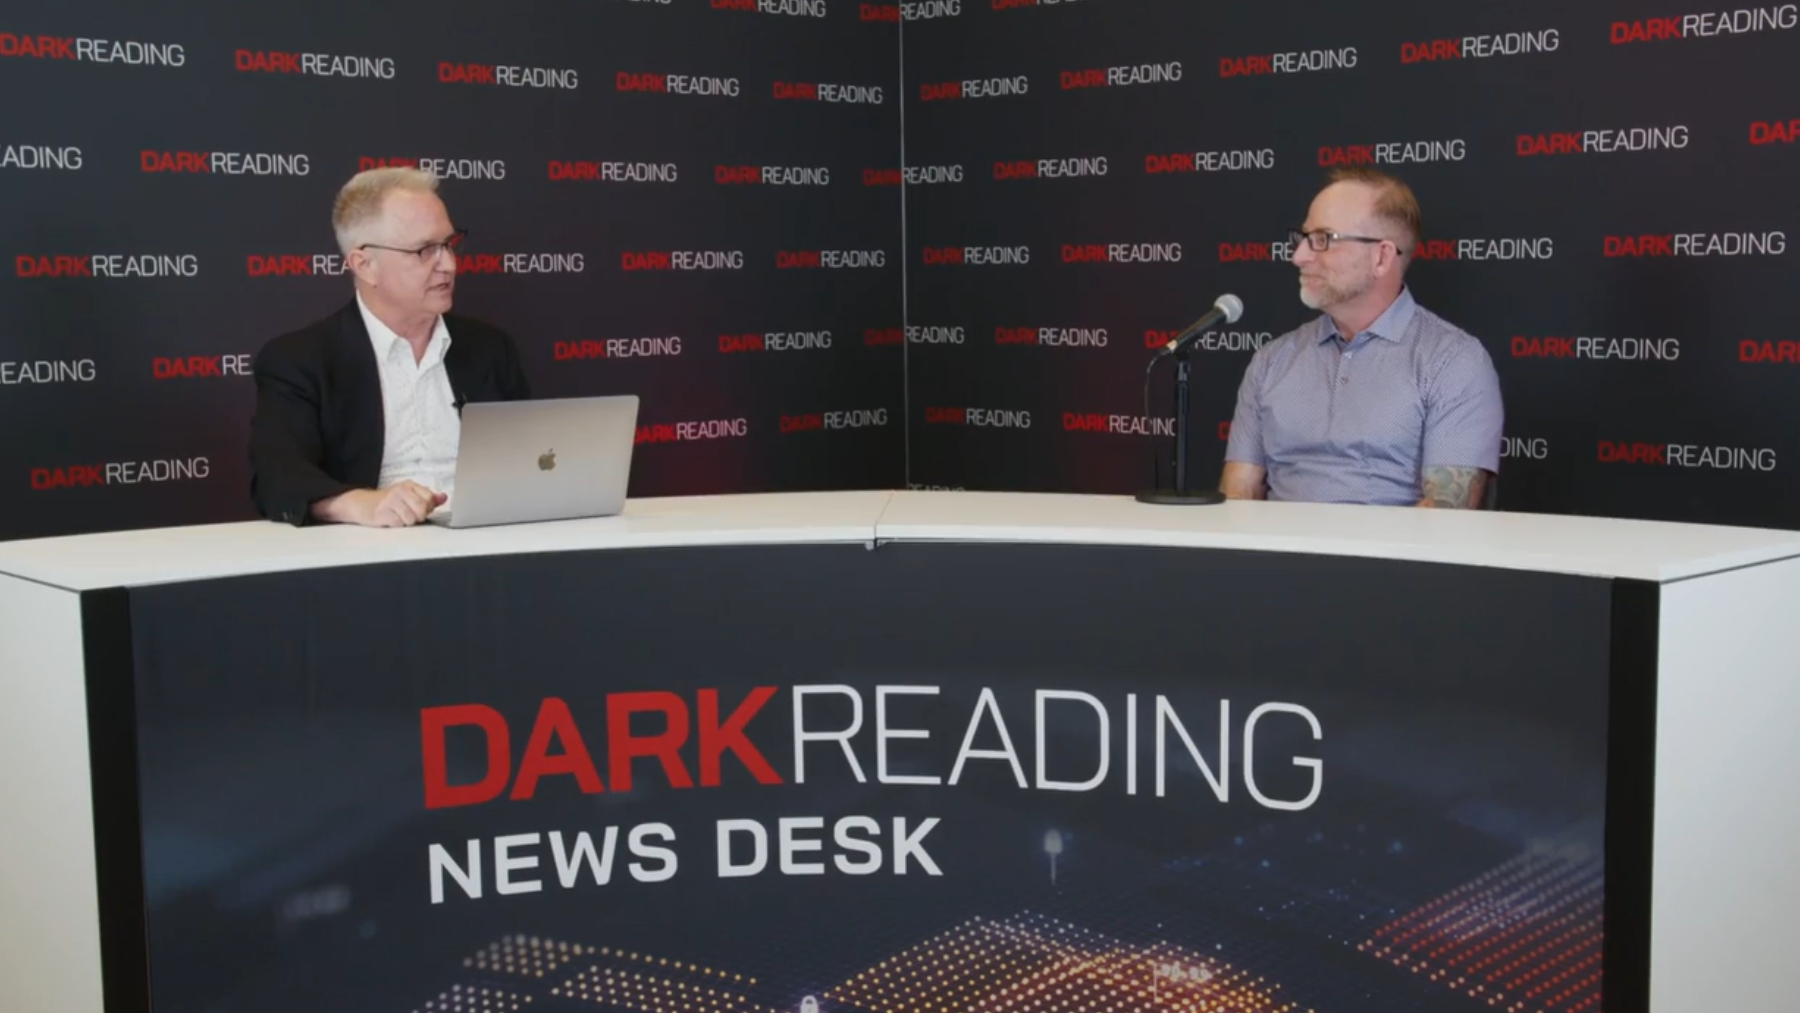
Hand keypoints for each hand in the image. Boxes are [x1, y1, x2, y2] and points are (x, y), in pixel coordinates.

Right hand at [313, 482, 445, 526]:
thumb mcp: (409, 496)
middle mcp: (401, 490)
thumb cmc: (388, 502)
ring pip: (412, 519)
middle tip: (408, 514)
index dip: (427, 508)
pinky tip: (390, 519)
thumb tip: (444, 497)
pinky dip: (396, 524)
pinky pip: (399, 523)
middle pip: (422, 509)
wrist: (361, 504)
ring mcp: (391, 500)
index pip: (430, 498)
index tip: (419, 509)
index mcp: (410, 485)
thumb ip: (428, 498)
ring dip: (406, 522)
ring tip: (398, 516)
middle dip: (417, 516)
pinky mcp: (383, 511)